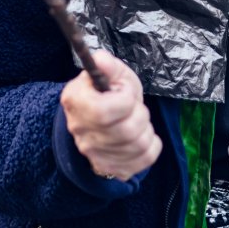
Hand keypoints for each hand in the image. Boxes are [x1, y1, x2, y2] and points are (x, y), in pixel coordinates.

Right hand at [60, 51, 162, 180]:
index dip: (126, 100)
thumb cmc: (108, 91)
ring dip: (146, 129)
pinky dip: (152, 145)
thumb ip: (107, 65)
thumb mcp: (111, 73)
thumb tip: (101, 59)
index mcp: (75, 102)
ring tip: (137, 121)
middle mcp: (80, 132)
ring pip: (139, 145)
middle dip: (140, 114)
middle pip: (127, 131)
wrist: (99, 119)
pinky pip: (146, 159)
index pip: (104, 112)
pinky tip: (141, 136)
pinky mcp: (110, 168)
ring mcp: (94, 155)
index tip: (125, 92)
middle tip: (134, 108)